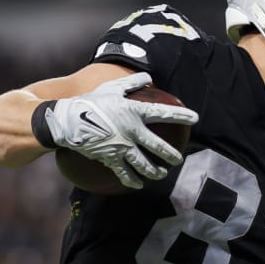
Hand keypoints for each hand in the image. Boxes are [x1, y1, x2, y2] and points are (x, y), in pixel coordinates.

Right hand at [42, 71, 198, 188]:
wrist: (69, 120)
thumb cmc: (91, 101)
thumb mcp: (112, 87)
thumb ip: (132, 83)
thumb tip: (149, 77)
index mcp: (134, 112)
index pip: (163, 113)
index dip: (181, 115)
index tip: (195, 119)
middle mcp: (132, 131)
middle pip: (158, 146)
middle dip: (171, 155)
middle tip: (178, 159)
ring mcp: (122, 147)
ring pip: (144, 165)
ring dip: (155, 172)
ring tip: (162, 174)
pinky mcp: (111, 159)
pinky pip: (124, 173)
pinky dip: (132, 180)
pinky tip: (138, 185)